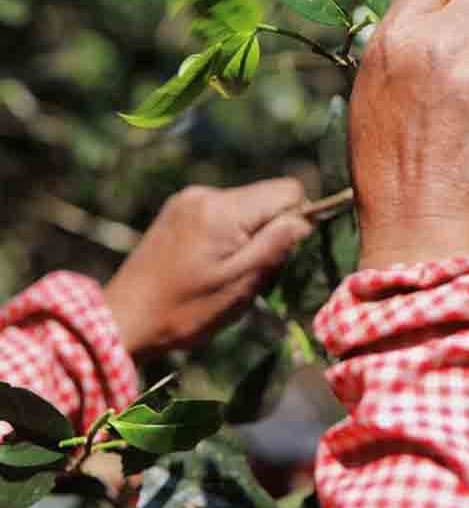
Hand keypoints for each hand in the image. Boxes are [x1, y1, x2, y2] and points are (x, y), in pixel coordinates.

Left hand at [104, 179, 310, 359]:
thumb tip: (306, 218)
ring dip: (246, 234)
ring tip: (223, 271)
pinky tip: (206, 263)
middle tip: (248, 271)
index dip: (296, 218)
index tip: (279, 253)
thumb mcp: (239, 285)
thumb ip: (276, 245)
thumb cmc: (185, 310)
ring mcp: (189, 198)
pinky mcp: (178, 208)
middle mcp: (206, 193)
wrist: (123, 318)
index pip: (288, 189)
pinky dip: (226, 233)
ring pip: (245, 206)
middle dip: (269, 230)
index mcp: (224, 209)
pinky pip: (221, 211)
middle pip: (265, 197)